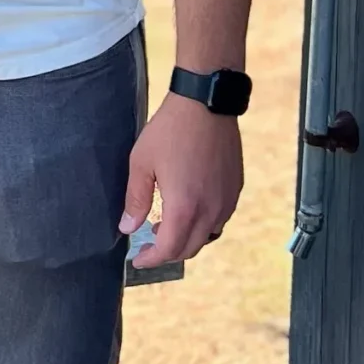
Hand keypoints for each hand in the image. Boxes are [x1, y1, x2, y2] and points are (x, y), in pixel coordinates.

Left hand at [118, 94, 242, 268]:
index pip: (169, 249)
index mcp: (185, 207)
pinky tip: (188, 211)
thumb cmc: (171, 131)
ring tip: (165, 227)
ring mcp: (227, 200)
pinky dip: (202, 225)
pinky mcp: (235, 189)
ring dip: (186, 239)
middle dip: (167, 253)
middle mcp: (211, 210)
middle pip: (189, 249)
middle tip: (148, 246)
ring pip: (207, 236)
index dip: (151, 259)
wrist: (207, 104)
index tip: (137, 259)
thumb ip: (135, 200)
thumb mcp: (141, 163)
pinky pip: (220, 219)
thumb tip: (128, 228)